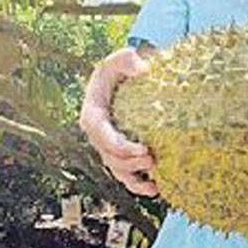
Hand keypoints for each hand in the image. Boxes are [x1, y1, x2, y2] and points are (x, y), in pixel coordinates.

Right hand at [78, 47, 158, 196]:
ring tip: (154, 181)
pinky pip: (126, 175)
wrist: (126, 79)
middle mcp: (98, 135)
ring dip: (134, 179)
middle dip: (129, 163)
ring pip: (116, 170)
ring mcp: (109, 147)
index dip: (119, 145)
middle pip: (109, 156)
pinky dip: (138, 185)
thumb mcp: (121, 58)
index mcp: (92, 115)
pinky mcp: (122, 154)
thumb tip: (144, 70)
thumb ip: (128, 59)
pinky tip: (155, 189)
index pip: (101, 135)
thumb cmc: (121, 68)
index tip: (141, 148)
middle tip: (152, 159)